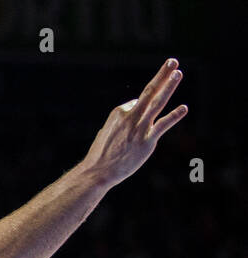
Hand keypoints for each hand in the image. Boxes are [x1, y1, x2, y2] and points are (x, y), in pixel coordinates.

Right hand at [80, 59, 186, 188]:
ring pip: (156, 103)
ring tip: (178, 73)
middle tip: (173, 61)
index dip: (140, 110)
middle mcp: (129, 116)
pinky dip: (174, 116)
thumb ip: (121, 120)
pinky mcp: (146, 141)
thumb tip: (134, 108)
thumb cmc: (101, 154)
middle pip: (149, 92)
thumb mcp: (107, 132)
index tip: (133, 126)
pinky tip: (184, 108)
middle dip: (162, 75)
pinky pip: (163, 125)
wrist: (97, 172)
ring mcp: (139, 128)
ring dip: (168, 87)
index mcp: (118, 113)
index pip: (137, 103)